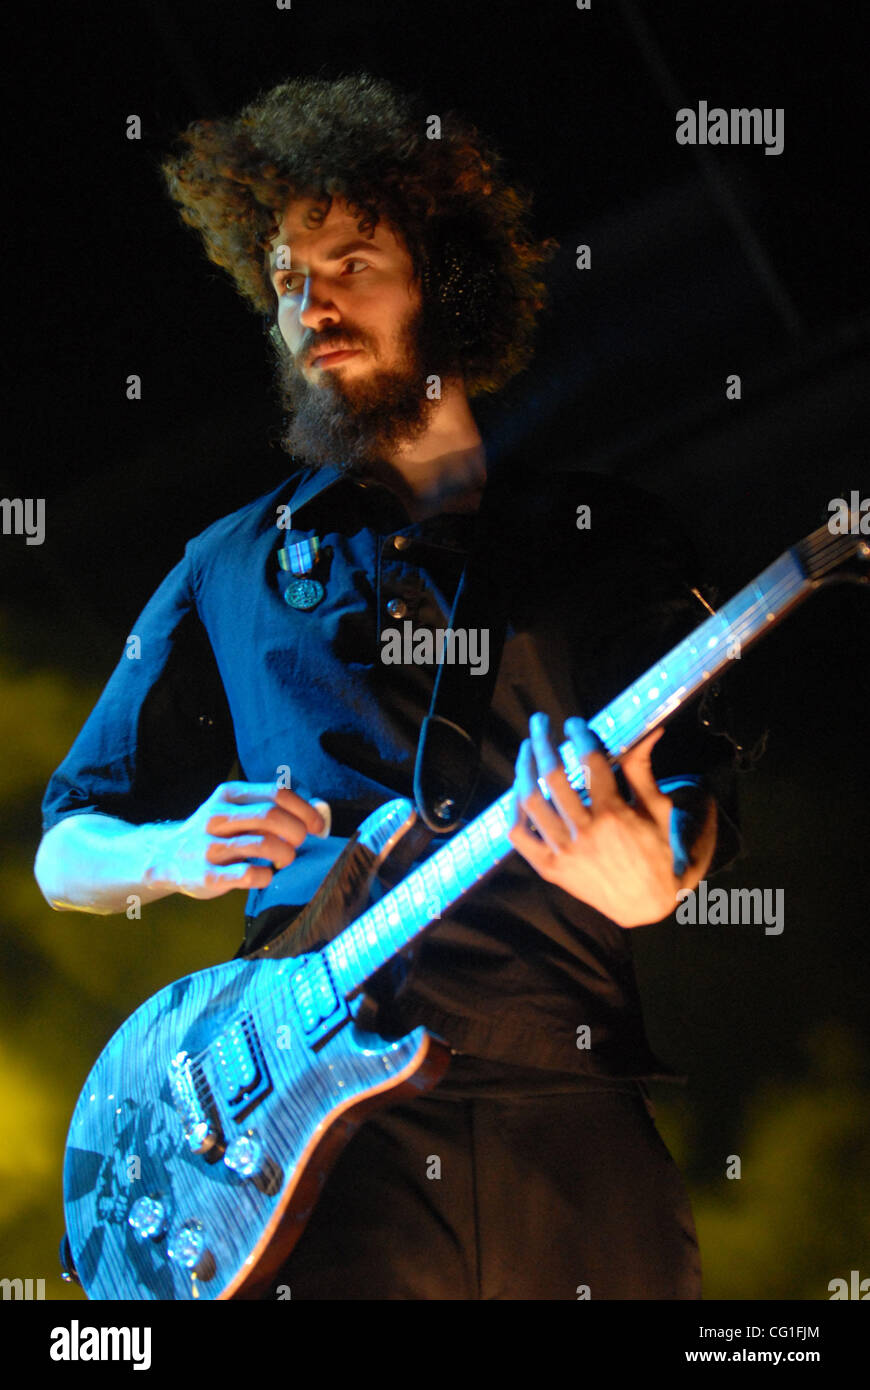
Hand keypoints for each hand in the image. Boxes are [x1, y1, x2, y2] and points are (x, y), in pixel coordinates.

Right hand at [147, 781, 327, 899]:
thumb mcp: (238, 810)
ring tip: (284, 860)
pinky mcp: (207, 875)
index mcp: (229, 795)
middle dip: (296, 832)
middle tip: (298, 844)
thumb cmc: (215, 833)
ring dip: (285, 854)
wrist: (166, 858)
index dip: (305, 810)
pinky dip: (266, 875)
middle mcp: (217, 816)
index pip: (277, 793)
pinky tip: (265, 875)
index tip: (318, 827)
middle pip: (271, 816)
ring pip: (262, 844)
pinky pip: (248, 874)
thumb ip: (276, 808)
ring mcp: (210, 846)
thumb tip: (321, 809)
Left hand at [506, 713, 715, 926]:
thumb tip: (650, 731)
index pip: (589, 760)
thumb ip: (643, 770)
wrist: (646, 904)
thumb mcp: (658, 811)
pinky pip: (519, 836)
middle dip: (544, 741)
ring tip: (527, 748)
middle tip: (540, 722)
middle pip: (553, 775)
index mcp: (614, 813)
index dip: (579, 734)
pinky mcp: (549, 868)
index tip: (574, 723)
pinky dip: (513, 811)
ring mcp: (563, 851)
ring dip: (524, 768)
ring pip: (530, 801)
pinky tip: (518, 790)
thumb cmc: (656, 852)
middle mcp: (584, 831)